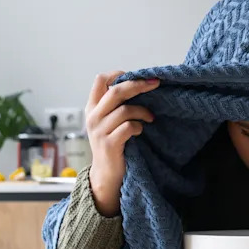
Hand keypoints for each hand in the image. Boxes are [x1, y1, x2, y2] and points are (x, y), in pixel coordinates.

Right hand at [85, 71, 158, 215]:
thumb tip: (140, 85)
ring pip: (124, 110)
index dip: (118, 74)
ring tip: (151, 118)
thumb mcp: (109, 122)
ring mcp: (100, 131)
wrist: (106, 174)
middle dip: (138, 84)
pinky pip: (129, 127)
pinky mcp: (109, 144)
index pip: (100, 80)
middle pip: (116, 91)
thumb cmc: (113, 144)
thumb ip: (116, 105)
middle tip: (155, 83)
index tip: (136, 75)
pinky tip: (141, 131)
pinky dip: (139, 126)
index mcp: (93, 108)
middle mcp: (93, 117)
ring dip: (143, 111)